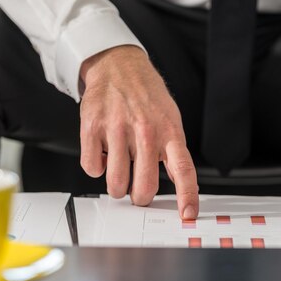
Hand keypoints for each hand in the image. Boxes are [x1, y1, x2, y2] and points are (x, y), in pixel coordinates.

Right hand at [79, 45, 198, 218]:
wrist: (118, 65)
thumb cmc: (146, 96)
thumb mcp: (170, 119)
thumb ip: (174, 151)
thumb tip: (181, 185)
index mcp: (169, 130)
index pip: (183, 169)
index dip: (186, 196)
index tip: (188, 214)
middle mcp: (145, 130)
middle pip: (144, 187)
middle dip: (139, 196)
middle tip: (137, 189)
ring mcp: (117, 128)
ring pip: (116, 184)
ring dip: (116, 186)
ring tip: (119, 168)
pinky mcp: (92, 126)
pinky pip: (92, 168)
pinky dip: (97, 168)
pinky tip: (104, 152)